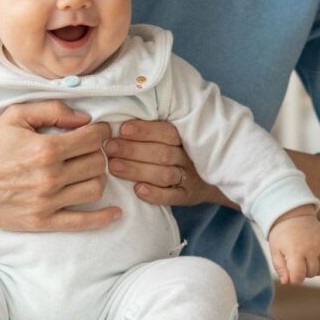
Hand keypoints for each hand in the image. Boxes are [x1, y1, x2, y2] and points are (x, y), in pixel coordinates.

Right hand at [0, 101, 119, 231]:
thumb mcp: (16, 116)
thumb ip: (53, 110)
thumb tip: (85, 118)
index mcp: (45, 149)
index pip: (92, 139)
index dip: (99, 132)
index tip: (97, 130)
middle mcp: (50, 177)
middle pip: (97, 163)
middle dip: (97, 152)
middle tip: (88, 150)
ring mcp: (47, 202)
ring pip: (95, 188)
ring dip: (97, 177)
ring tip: (87, 170)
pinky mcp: (42, 222)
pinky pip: (82, 222)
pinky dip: (103, 218)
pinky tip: (115, 212)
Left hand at [104, 119, 232, 207]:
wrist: (209, 180)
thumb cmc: (181, 153)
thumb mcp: (175, 139)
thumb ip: (154, 131)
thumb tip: (119, 121)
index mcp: (185, 139)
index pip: (168, 132)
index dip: (145, 130)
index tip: (123, 129)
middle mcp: (188, 158)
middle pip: (162, 153)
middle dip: (133, 150)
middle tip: (110, 148)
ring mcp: (189, 179)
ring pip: (164, 175)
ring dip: (137, 170)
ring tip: (114, 166)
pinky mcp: (186, 197)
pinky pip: (171, 197)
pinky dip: (154, 194)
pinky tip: (138, 190)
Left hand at [268, 205, 319, 284]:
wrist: (294, 216)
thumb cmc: (282, 236)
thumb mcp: (275, 250)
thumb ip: (280, 268)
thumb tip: (287, 282)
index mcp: (295, 251)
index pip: (298, 278)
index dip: (294, 279)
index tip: (291, 272)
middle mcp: (311, 248)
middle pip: (311, 274)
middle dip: (304, 272)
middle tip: (298, 260)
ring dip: (315, 269)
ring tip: (307, 259)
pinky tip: (319, 259)